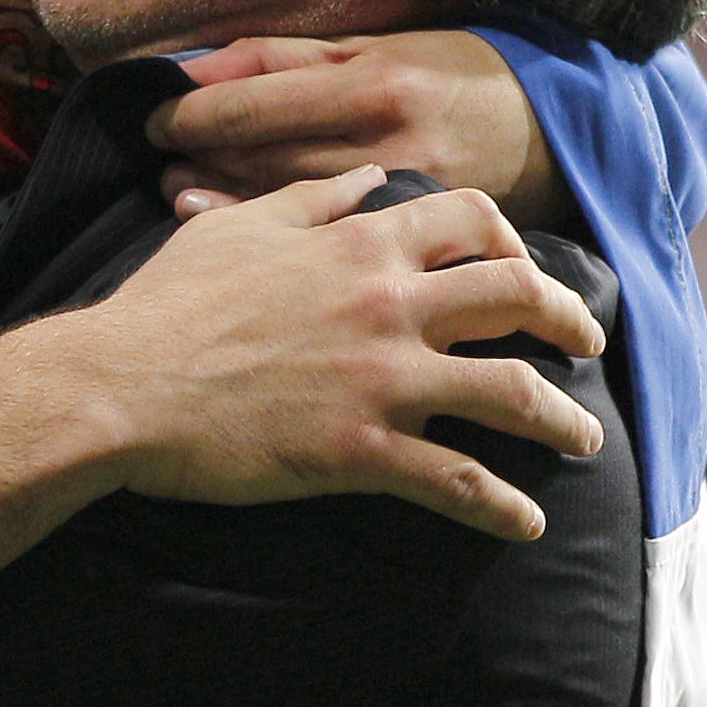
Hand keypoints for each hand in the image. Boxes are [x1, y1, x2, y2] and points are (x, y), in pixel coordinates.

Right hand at [72, 165, 604, 539]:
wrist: (120, 383)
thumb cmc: (167, 304)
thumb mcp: (235, 228)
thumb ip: (308, 201)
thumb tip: (363, 183)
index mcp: (357, 245)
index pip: (467, 221)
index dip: (509, 239)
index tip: (522, 263)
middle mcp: (386, 305)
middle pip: (515, 296)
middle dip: (567, 319)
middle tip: (586, 342)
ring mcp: (381, 381)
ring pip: (511, 392)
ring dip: (562, 419)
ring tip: (584, 439)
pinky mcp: (361, 452)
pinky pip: (458, 482)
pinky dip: (504, 507)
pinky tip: (528, 523)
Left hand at [148, 32, 567, 229]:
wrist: (554, 128)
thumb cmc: (452, 73)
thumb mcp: (373, 45)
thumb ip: (284, 58)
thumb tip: (197, 69)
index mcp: (372, 84)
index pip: (255, 105)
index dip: (191, 114)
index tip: (152, 118)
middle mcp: (385, 142)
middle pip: (261, 158)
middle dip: (198, 156)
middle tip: (157, 155)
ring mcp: (402, 199)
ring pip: (285, 204)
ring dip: (220, 193)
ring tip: (177, 186)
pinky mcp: (417, 242)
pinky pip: (323, 241)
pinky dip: (267, 233)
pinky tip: (227, 222)